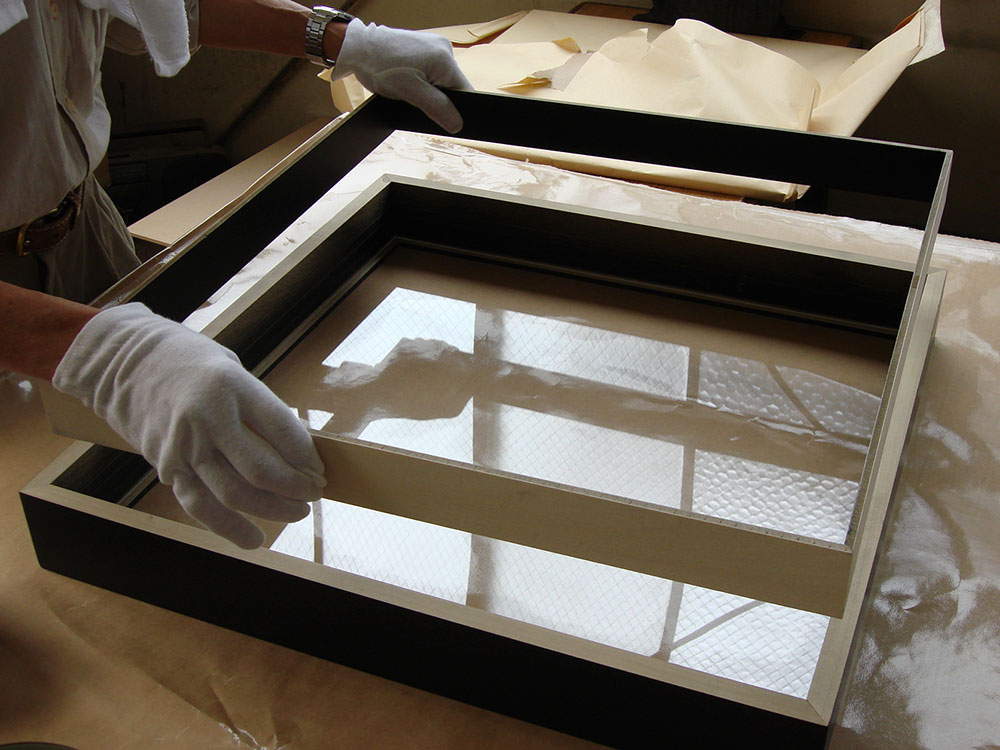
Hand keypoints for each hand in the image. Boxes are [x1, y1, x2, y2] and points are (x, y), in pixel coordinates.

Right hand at [52, 303, 325, 548]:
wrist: (120, 361)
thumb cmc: (189, 361)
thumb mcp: (231, 368)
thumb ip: (258, 407)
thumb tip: (298, 450)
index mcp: (232, 385)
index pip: (283, 430)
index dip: (308, 457)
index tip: (320, 468)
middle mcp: (208, 418)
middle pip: (261, 470)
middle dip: (297, 488)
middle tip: (315, 493)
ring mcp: (183, 446)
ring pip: (234, 495)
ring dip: (272, 510)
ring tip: (297, 513)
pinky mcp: (165, 466)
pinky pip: (200, 505)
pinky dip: (229, 527)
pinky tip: (253, 538)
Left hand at [336, 18, 471, 132]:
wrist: (358, 49)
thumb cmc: (381, 66)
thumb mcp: (411, 93)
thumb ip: (438, 108)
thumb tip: (457, 124)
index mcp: (445, 59)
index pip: (465, 91)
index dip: (458, 109)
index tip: (445, 120)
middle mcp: (443, 49)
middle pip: (453, 86)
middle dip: (439, 99)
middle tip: (417, 101)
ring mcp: (433, 47)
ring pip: (441, 80)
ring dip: (429, 91)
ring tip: (410, 89)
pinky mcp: (423, 49)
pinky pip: (431, 71)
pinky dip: (423, 81)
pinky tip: (409, 81)